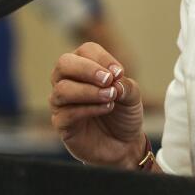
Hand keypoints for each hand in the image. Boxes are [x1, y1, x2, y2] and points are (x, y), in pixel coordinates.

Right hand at [49, 41, 146, 168]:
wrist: (125, 144)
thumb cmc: (124, 114)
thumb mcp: (133, 95)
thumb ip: (124, 84)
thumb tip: (113, 81)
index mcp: (85, 67)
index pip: (86, 50)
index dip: (103, 58)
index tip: (119, 73)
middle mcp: (68, 81)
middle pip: (64, 63)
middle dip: (88, 70)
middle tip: (108, 80)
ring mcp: (61, 103)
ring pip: (62, 89)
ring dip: (89, 91)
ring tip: (110, 97)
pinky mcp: (61, 124)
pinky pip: (66, 113)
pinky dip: (89, 109)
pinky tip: (106, 108)